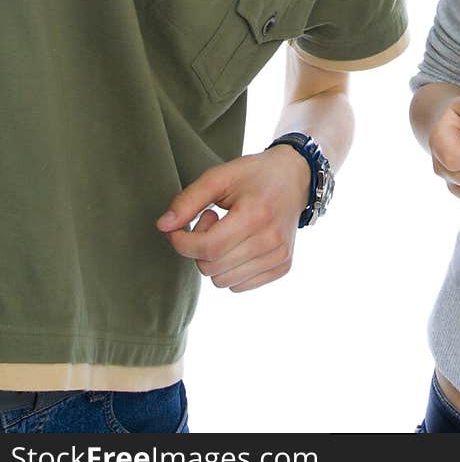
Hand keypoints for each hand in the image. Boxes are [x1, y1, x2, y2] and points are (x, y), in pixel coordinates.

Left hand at [155, 145, 310, 291]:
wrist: (294, 177)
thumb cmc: (253, 175)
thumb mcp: (219, 177)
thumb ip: (188, 201)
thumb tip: (162, 227)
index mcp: (255, 214)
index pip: (208, 248)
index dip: (182, 242)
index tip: (178, 228)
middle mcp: (271, 240)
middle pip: (211, 268)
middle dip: (199, 247)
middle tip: (211, 220)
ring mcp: (279, 256)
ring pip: (222, 281)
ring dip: (215, 260)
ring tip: (227, 232)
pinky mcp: (283, 266)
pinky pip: (239, 286)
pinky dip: (231, 269)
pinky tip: (240, 244)